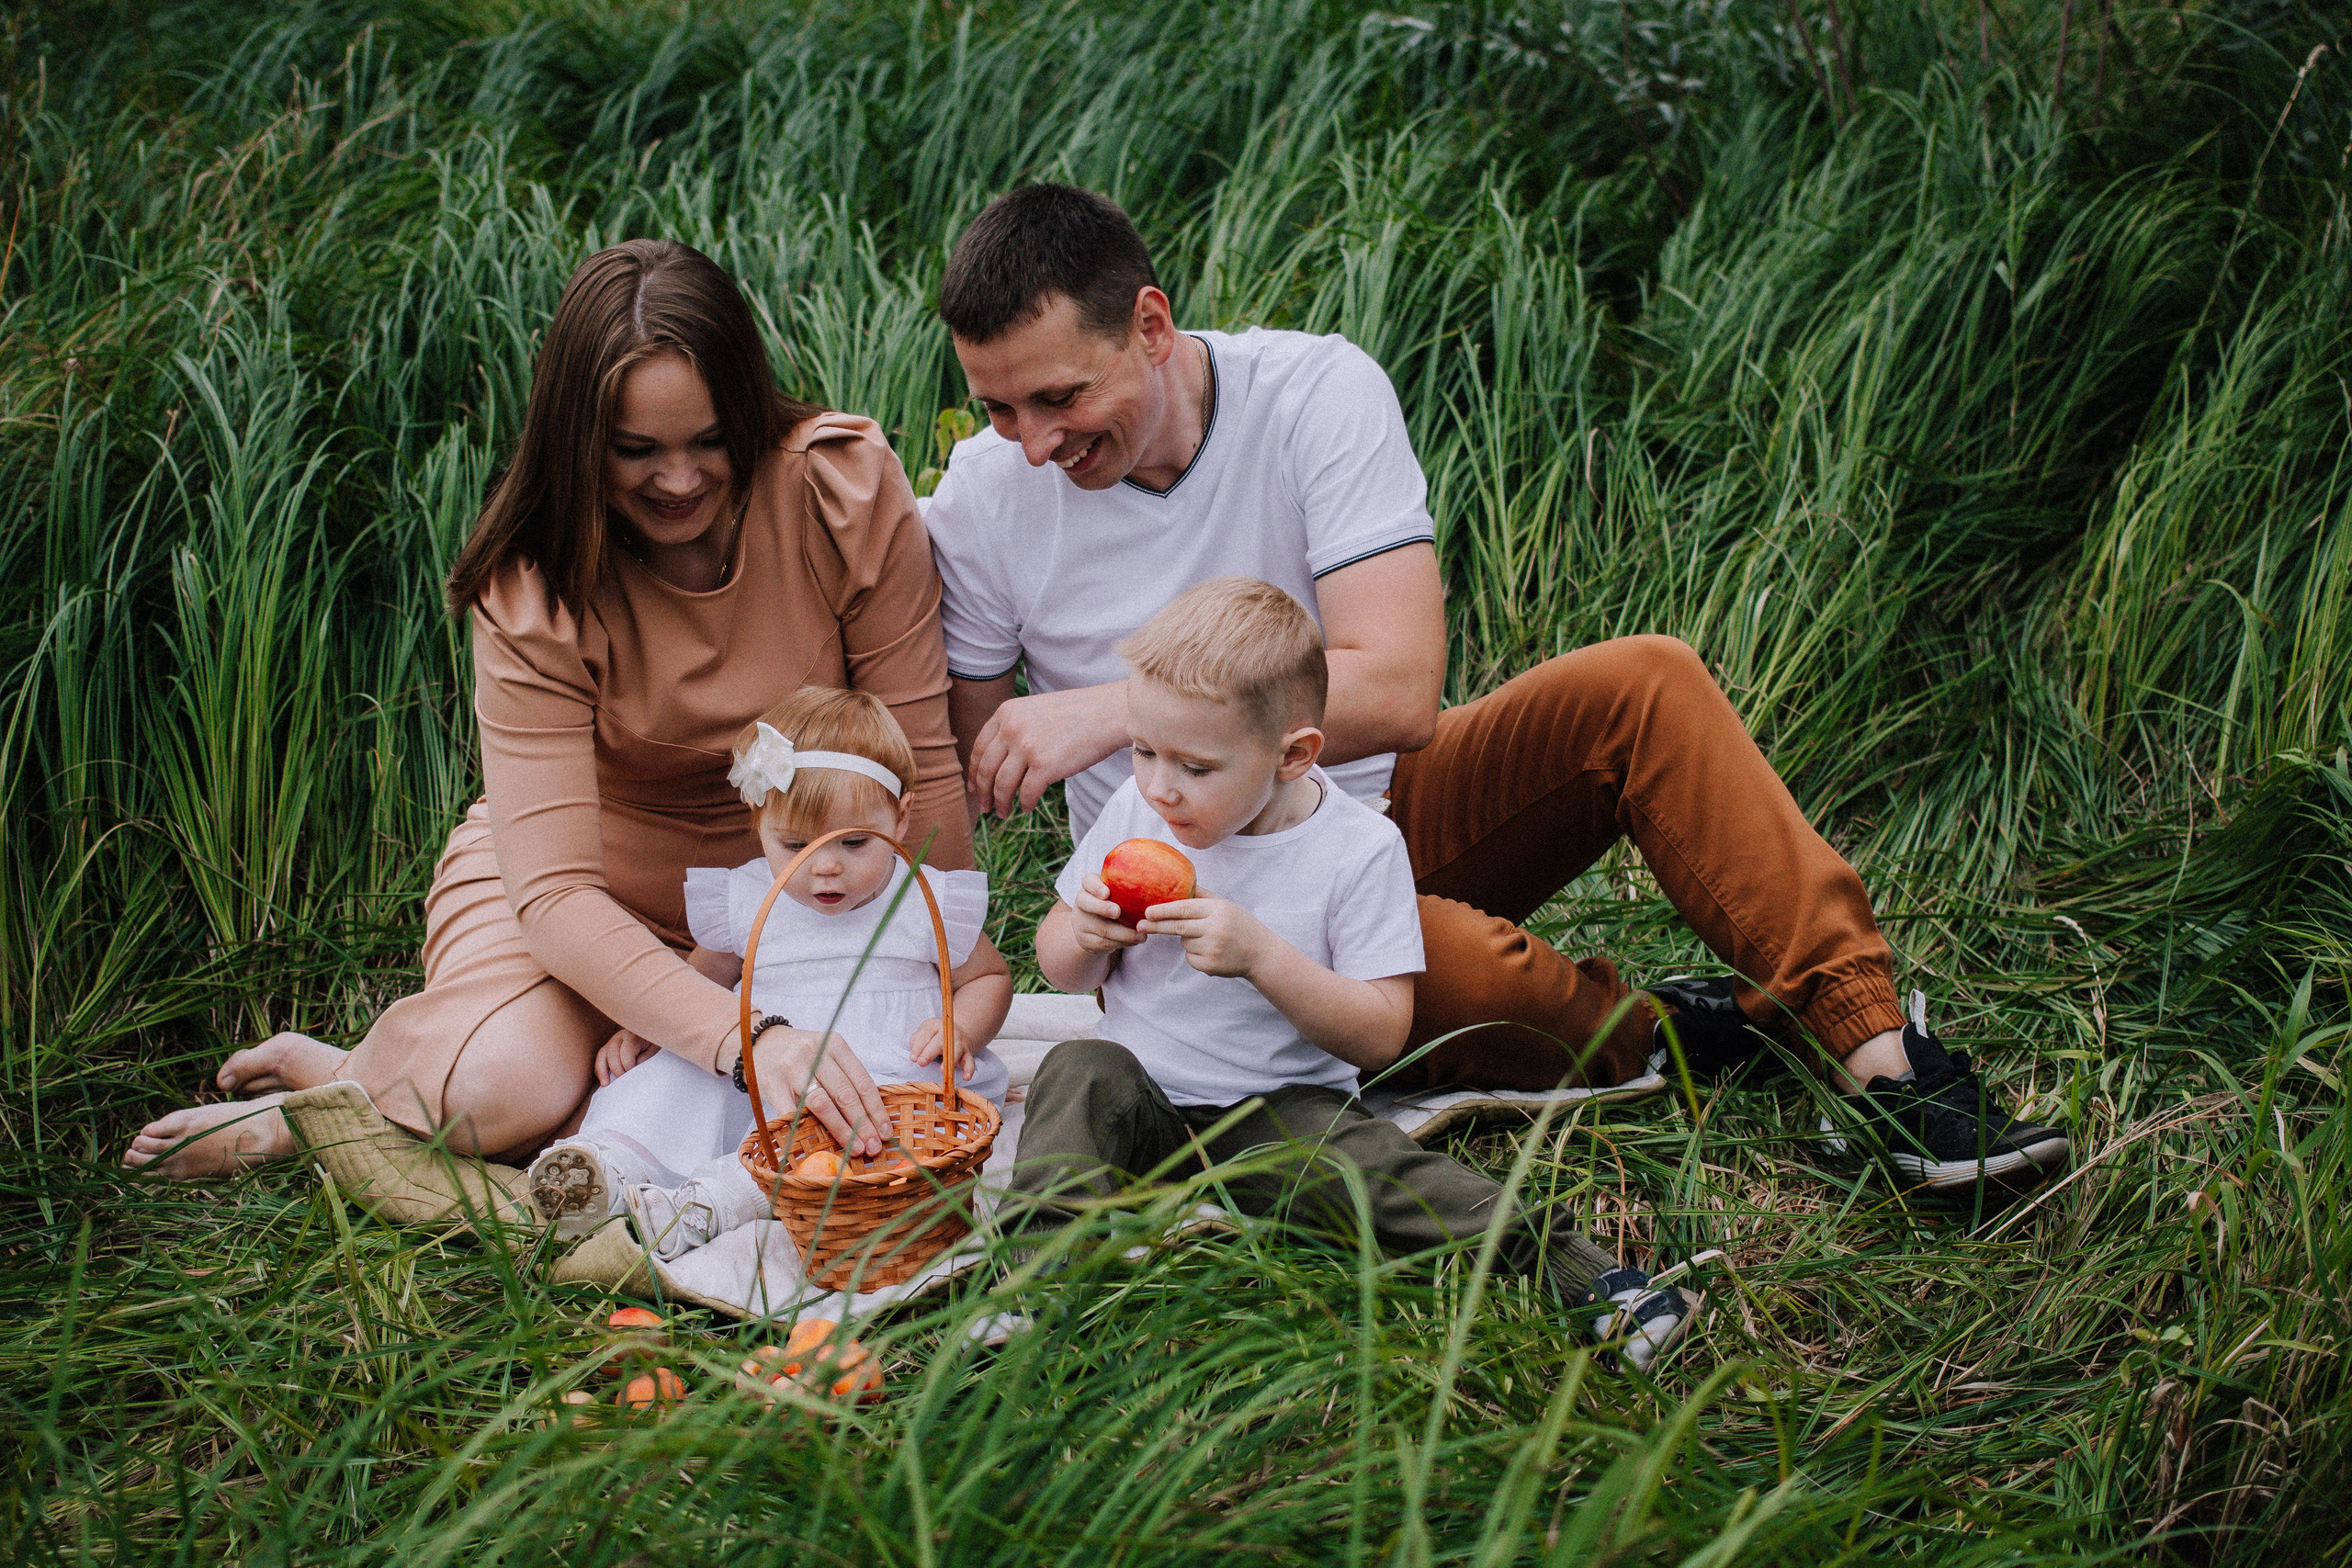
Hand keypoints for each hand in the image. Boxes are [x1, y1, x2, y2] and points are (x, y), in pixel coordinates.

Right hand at [595, 1029, 656, 1085]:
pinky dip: (600, 1070)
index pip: (626, 1051)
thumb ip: (645, 1057)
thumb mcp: (654, 1048)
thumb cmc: (652, 1042)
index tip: (633, 1076)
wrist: (649, 1032)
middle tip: (623, 1081)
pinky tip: (604, 1081)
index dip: (628, 1065)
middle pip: (612, 1052)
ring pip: (602, 1054)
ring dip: (602, 1070)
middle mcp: (620, 1037)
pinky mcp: (607, 1048)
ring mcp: (612, 1041)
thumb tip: (634, 1067)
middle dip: (617, 1069)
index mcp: (633, 1036)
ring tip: (605, 1084)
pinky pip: (600, 1058)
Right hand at [748, 1027, 893, 1158]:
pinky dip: (805, 1131)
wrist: (760, 1043)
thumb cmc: (801, 1054)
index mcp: (834, 1044)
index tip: (886, 1131)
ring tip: (855, 1149)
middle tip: (874, 1147)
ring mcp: (793, 1069)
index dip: (876, 1109)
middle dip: (863, 1124)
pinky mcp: (772, 1085)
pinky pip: (792, 1113)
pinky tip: (817, 1146)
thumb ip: (844, 1077)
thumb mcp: (826, 1053)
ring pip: (823, 1104)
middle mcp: (815, 1053)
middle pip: (845, 1094)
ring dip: (842, 1130)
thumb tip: (871, 1117)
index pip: (862, 1080)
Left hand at [907, 1016, 975, 1080]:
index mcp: (935, 1026)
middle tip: (921, 1062)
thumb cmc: (935, 1036)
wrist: (959, 1032)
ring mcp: (960, 1043)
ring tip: (941, 1070)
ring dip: (949, 1061)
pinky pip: (970, 1062)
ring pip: (956, 1051)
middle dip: (929, 1053)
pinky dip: (969, 1070)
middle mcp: (949, 1033)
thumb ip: (916, 1042)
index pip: (926, 1035)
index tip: (913, 1058)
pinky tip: (966, 1077)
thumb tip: (914, 1055)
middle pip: (939, 1042)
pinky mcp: (968, 1054)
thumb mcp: (924, 1033)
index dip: (918, 1047)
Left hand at [966, 684, 1128, 815]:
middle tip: (984, 808)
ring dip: (1001, 803)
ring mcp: (1027, 747)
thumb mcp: (1035, 710)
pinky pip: (1026, 794)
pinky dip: (1024, 804)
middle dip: (983, 793)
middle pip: (986, 769)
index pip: (979, 748)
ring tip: (1003, 813)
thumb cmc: (1077, 713)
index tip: (974, 788)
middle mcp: (1011, 728)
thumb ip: (1015, 728)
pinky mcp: (1044, 766)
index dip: (973, 772)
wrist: (1107, 713)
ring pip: (1002, 785)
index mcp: (1006, 713)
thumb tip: (1000, 762)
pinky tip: (1027, 808)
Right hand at [1069, 873, 1146, 956]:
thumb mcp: (1116, 894)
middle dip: (1103, 908)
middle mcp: (1082, 903)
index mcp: (1089, 887)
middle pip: (1086, 903)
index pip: (1088, 881)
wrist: (1094, 931)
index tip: (1106, 893)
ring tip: (1142, 935)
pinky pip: (1104, 943)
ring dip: (1123, 933)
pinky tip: (1136, 941)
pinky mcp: (1086, 941)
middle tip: (1118, 912)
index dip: (1096, 887)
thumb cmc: (1114, 905)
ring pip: (1101, 928)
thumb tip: (1155, 880)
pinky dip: (1123, 943)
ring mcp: (1081, 924)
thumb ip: (1128, 888)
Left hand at [1137, 890, 1272, 978]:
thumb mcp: (1226, 906)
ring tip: (1210, 939)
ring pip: (1185, 943)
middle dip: (1157, 926)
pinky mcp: (1210, 965)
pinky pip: (1190, 958)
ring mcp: (1212, 949)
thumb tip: (1181, 881)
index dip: (1164, 910)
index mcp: (1218, 910)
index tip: (1147, 911)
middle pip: (1178, 927)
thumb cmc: (1241, 925)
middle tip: (1140, 925)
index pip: (1185, 908)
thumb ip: (1204, 896)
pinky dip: (1195, 955)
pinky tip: (1213, 952)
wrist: (1261, 954)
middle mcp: (1215, 929)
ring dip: (1189, 940)